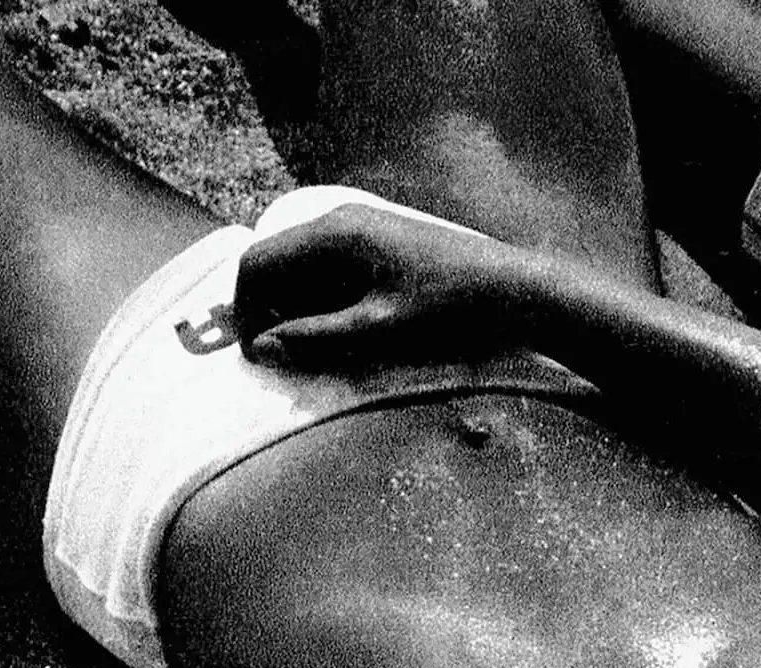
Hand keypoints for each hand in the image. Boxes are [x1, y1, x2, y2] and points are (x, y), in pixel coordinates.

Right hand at [234, 204, 529, 368]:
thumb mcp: (379, 328)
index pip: (257, 263)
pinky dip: (322, 297)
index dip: (245, 309)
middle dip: (268, 308)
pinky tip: (341, 328)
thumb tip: (263, 348)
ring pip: (301, 266)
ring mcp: (359, 226)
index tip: (255, 353)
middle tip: (282, 355)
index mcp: (333, 232)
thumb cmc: (451, 307)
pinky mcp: (376, 240)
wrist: (514, 288)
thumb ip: (318, 337)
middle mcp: (338, 218)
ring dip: (295, 306)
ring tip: (313, 347)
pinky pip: (328, 265)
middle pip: (275, 262)